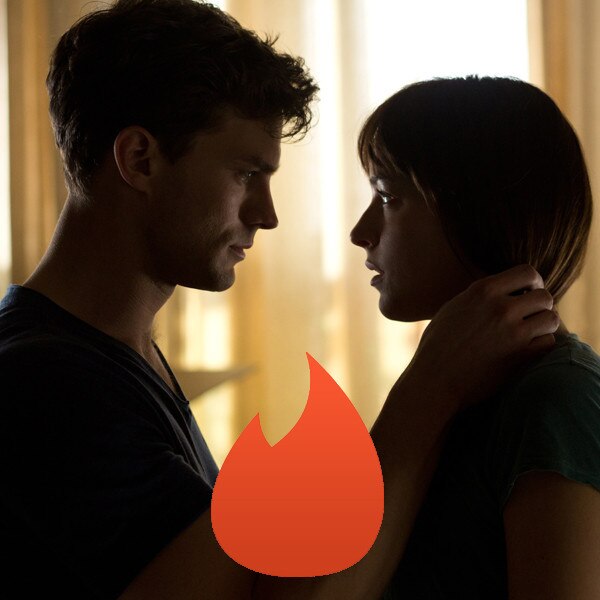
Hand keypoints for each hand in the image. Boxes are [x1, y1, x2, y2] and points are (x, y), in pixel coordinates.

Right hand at [405, 264, 558, 410]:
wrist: (433, 380)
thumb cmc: (436, 346)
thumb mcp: (452, 309)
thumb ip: (478, 298)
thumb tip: (498, 291)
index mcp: (482, 291)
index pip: (527, 272)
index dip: (533, 283)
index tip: (528, 293)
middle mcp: (501, 308)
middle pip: (544, 296)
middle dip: (540, 307)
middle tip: (531, 318)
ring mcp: (513, 332)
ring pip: (551, 319)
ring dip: (543, 327)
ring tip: (530, 335)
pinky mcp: (520, 357)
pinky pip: (549, 342)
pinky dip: (541, 346)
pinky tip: (527, 351)